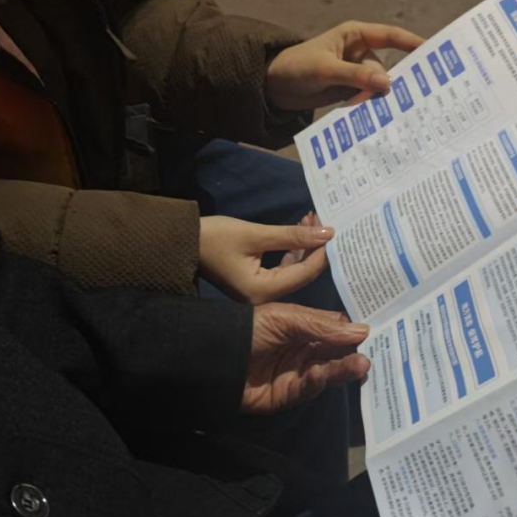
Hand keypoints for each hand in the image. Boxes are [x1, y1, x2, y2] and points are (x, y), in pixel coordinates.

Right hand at [200, 215, 332, 303]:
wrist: (182, 243)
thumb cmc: (214, 238)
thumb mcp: (255, 234)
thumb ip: (292, 236)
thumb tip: (327, 233)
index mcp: (263, 291)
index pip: (305, 273)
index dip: (323, 251)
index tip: (334, 228)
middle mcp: (264, 297)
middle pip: (302, 273)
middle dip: (315, 246)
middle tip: (322, 220)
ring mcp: (260, 291)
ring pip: (293, 269)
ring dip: (304, 244)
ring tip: (311, 219)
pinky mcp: (255, 282)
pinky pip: (282, 268)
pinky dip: (292, 249)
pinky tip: (299, 230)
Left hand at [242, 303, 369, 413]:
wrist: (214, 355)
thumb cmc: (249, 328)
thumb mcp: (286, 318)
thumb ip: (321, 325)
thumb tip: (362, 330)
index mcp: (305, 328)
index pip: (337, 330)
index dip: (355, 331)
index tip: (380, 331)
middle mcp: (304, 351)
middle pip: (336, 353)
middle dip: (354, 353)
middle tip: (373, 352)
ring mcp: (297, 374)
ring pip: (328, 372)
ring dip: (344, 369)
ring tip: (361, 365)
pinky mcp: (287, 395)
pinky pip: (307, 389)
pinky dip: (317, 382)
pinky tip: (321, 373)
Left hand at [266, 21, 425, 110]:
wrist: (273, 86)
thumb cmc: (297, 66)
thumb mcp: (325, 69)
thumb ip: (355, 76)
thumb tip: (387, 84)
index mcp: (355, 36)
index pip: (390, 36)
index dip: (412, 43)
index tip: (433, 52)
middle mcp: (359, 53)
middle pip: (384, 69)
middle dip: (392, 83)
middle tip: (412, 99)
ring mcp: (354, 73)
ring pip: (376, 87)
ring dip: (379, 100)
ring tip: (391, 115)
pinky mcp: (348, 90)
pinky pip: (366, 98)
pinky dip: (370, 107)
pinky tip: (378, 119)